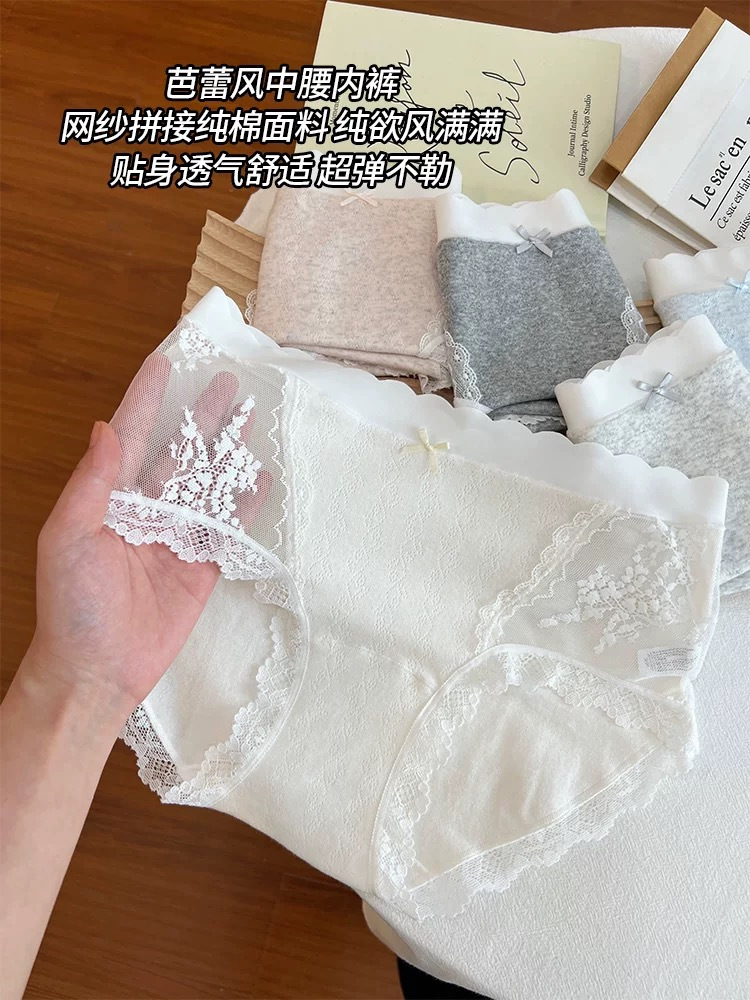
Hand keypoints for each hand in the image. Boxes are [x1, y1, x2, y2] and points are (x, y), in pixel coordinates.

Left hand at [27, 354, 270, 722]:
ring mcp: (175, 536)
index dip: (147, 399)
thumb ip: (91, 484)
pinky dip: (246, 502)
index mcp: (109, 498)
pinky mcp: (201, 564)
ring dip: (228, 450)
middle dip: (202, 416)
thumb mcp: (67, 538)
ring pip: (208, 482)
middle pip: (180, 452)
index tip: (165, 363)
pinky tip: (261, 475)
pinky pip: (228, 526)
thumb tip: (104, 428)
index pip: (131, 436)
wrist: (98, 670)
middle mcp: (145, 510)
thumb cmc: (71, 606)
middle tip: (228, 382)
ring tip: (251, 416)